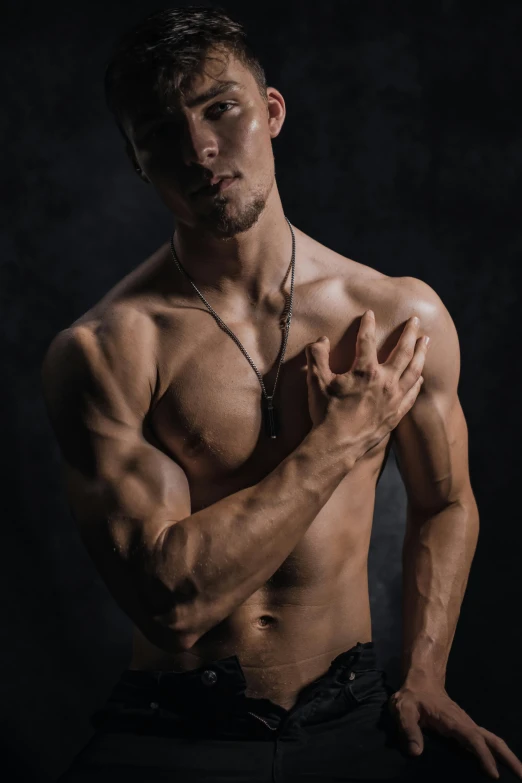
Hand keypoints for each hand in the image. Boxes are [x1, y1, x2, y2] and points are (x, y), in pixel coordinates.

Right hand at [305, 310, 428, 457]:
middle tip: (416, 320)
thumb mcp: (315, 381)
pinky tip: (420, 376)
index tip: (370, 313)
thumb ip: (317, 356)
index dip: (368, 324)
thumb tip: (321, 340)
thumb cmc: (325, 412)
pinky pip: (412, 394)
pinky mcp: (397, 413)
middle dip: (409, 333)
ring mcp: (394, 398)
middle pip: (402, 351)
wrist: (337, 445)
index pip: (367, 340)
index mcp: (365, 370)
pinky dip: (417, 382)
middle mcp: (385, 381)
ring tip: (426, 341)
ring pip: (414, 370)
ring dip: (421, 353)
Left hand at [388, 681, 521, 779]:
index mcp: (452, 719)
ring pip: (491, 740)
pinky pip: (484, 741)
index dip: (483, 755)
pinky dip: (496, 753)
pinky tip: (499, 765)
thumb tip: (416, 752)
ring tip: (520, 773)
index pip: (472, 737)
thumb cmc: (412, 696)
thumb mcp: (403, 709)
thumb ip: (408, 729)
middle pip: (492, 739)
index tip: (494, 774)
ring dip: (506, 755)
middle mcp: (464, 722)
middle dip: (508, 756)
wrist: (421, 681)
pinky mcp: (465, 728)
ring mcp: (466, 725)